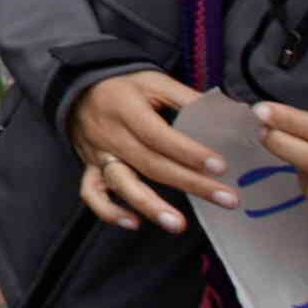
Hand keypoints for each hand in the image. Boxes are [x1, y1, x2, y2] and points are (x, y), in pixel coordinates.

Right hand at [71, 70, 236, 233]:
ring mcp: (98, 154)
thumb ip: (187, 98)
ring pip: (122, 184)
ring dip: (150, 206)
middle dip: (191, 184)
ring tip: (178, 225)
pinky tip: (135, 223)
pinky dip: (110, 212)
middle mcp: (111, 134)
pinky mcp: (90, 169)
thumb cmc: (124, 88)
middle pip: (151, 164)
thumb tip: (228, 114)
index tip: (220, 166)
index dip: (190, 152)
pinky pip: (93, 195)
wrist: (79, 90)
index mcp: (127, 109)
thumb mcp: (154, 82)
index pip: (160, 135)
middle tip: (226, 199)